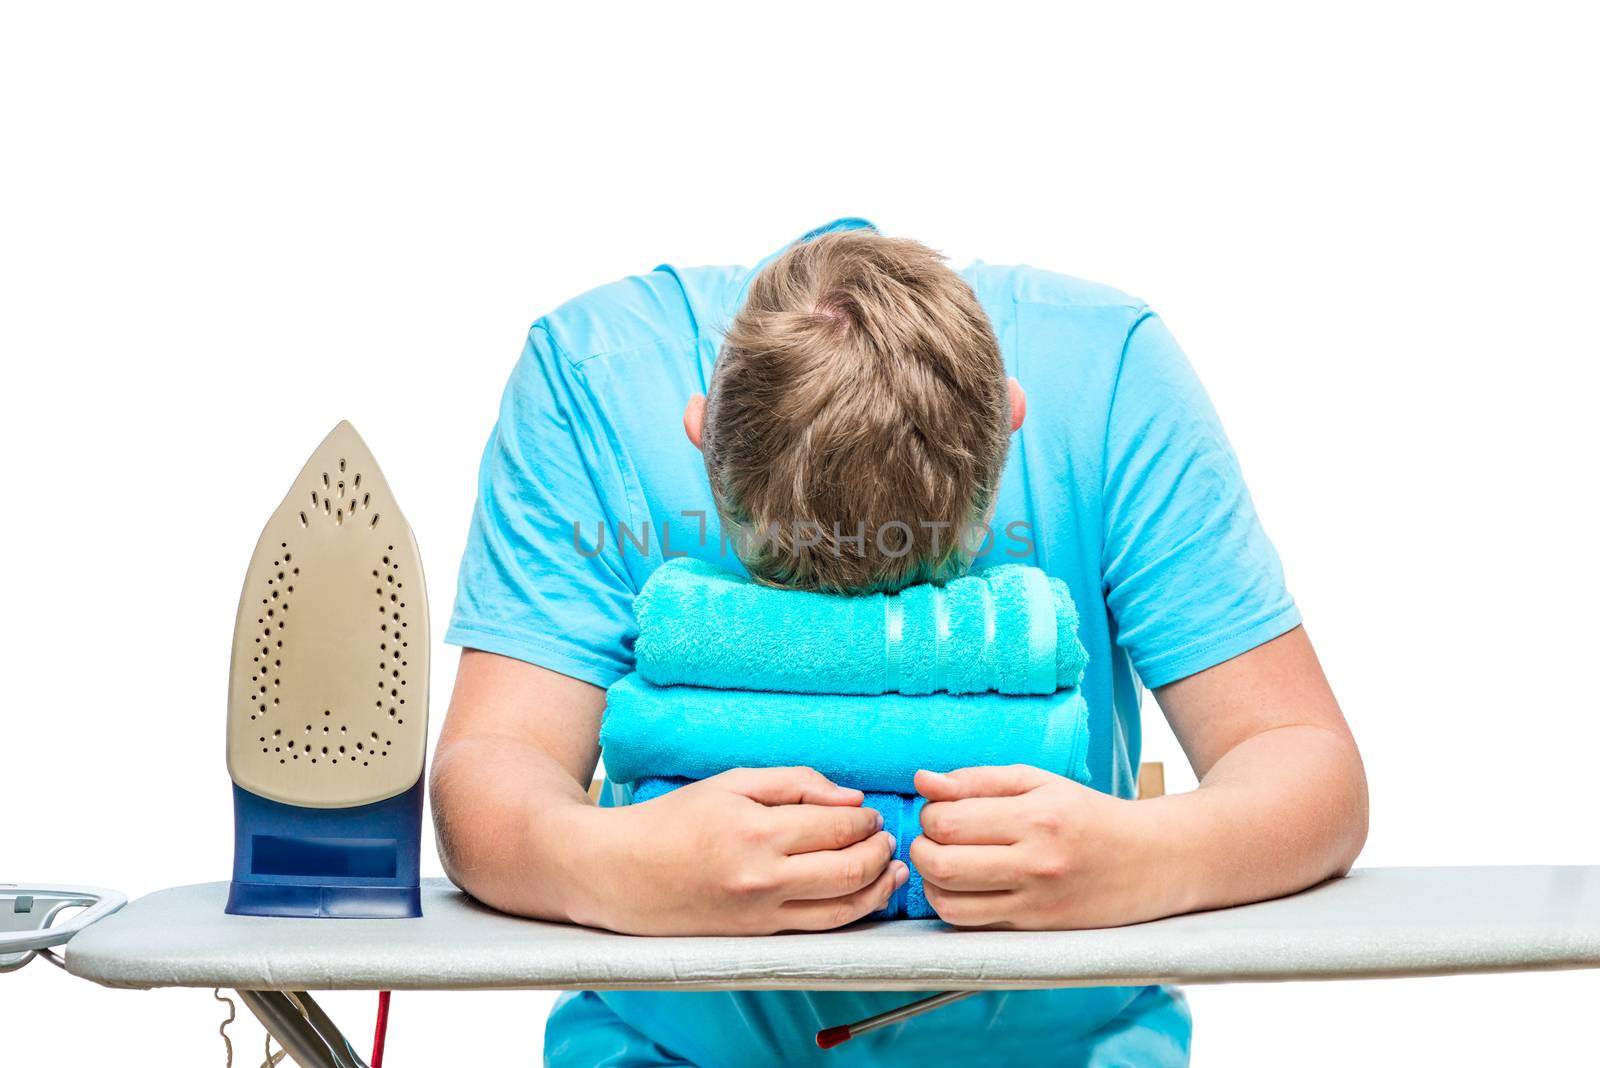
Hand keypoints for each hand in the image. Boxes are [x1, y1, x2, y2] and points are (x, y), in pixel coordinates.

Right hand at [580, 766, 906, 935]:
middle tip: (888, 838)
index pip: (836, 825)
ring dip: (877, 887)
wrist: (617, 873)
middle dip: (880, 852)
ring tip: (891, 869)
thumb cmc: (672, 821)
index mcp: (756, 830)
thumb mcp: (730, 782)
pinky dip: (852, 911)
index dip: (866, 819)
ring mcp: (761, 913)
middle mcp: (762, 877)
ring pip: (843, 908)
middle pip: (850, 869)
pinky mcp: (757, 936)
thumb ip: (795, 784)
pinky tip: (864, 895)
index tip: (872, 812)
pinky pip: (819, 927)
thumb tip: (852, 796)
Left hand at [910, 765, 1173, 929]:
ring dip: (930, 882)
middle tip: (931, 837)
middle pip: (940, 863)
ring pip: (949, 903)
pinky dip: (953, 905)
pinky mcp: (1035, 929)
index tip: (938, 809)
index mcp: (1035, 817)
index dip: (928, 814)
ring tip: (943, 862)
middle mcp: (1035, 863)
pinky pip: (972, 925)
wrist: (1152, 860)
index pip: (948, 821)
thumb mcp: (1039, 782)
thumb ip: (976, 780)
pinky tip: (962, 886)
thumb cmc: (1089, 815)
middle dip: (920, 847)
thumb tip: (921, 781)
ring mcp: (1035, 902)